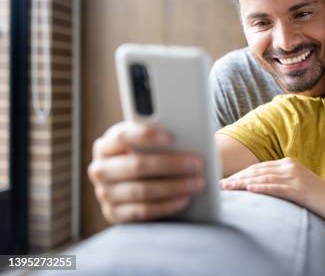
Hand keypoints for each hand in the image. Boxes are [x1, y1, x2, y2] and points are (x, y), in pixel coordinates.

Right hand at [87, 121, 205, 222]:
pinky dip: (165, 205)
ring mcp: (104, 193)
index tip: (173, 137)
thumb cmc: (148, 155)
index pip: (123, 136)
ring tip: (198, 182)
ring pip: (141, 190)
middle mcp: (100, 169)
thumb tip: (185, 136)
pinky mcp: (114, 214)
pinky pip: (142, 212)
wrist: (135, 182)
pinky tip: (184, 199)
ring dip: (173, 187)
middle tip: (198, 162)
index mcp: (106, 145)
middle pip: (136, 165)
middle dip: (170, 164)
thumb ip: (157, 139)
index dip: (147, 136)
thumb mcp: (147, 144)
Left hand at [220, 157, 324, 222]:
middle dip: (237, 178)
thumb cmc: (315, 196)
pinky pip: (277, 188)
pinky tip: (250, 190)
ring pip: (263, 178)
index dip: (240, 174)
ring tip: (228, 188)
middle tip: (219, 185)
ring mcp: (294, 177)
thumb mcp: (295, 184)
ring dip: (243, 183)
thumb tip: (257, 187)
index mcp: (287, 163)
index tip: (225, 181)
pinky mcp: (299, 189)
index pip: (258, 168)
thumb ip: (279, 182)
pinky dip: (262, 188)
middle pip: (257, 171)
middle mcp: (289, 167)